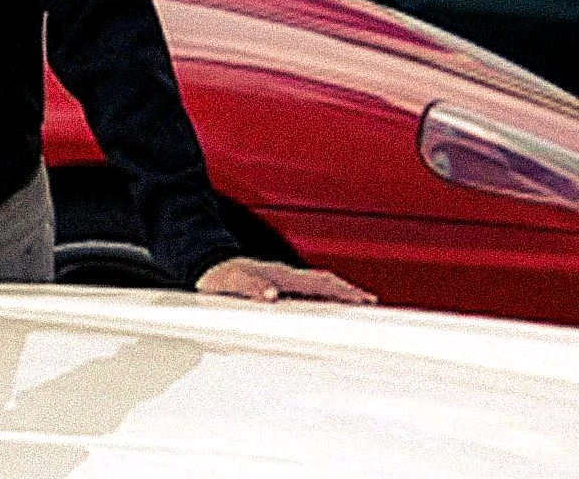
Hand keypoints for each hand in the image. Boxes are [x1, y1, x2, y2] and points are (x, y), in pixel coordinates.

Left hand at [195, 256, 376, 304]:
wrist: (206, 267)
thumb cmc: (219, 277)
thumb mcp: (231, 281)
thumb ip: (251, 287)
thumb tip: (273, 296)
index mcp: (279, 275)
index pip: (318, 283)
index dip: (341, 291)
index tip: (361, 301)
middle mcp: (285, 276)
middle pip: (326, 282)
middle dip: (350, 292)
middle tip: (372, 304)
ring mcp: (284, 282)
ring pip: (319, 287)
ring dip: (340, 296)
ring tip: (360, 307)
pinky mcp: (279, 290)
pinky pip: (308, 293)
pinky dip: (325, 299)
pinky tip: (330, 311)